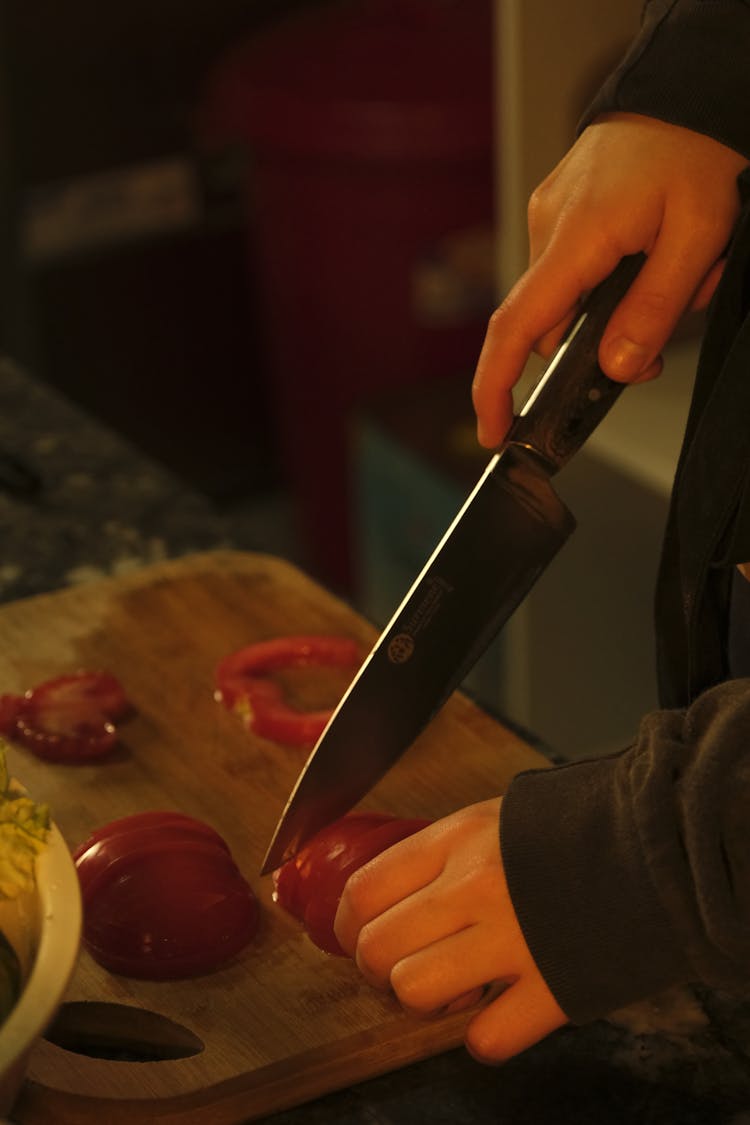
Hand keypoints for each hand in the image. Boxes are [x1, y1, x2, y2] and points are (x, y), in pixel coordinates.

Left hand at [334, 798, 567, 1062]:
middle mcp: (474, 887)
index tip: (354, 938)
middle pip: (376, 948)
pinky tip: (502, 1010)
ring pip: (414, 991)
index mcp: (457, 840)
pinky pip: (485, 1039)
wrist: (656, 844)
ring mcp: (511, 940)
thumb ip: (441, 852)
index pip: (364, 890)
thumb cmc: (572, 828)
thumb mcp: (492, 817)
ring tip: (454, 989)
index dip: (345, 926)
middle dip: (376, 970)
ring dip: (424, 1001)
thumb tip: (390, 892)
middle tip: (400, 969)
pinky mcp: (552, 989)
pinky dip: (486, 1035)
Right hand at [472, 113, 748, 446]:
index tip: (494, 430)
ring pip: (573, 296)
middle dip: (608, 338)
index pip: (515, 329)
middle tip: (667, 324)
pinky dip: (614, 273)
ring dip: (620, 301)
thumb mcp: (698, 236)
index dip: (496, 388)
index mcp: (575, 237)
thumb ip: (654, 310)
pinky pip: (577, 264)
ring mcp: (550, 214)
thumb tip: (615, 367)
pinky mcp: (561, 207)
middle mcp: (547, 226)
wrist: (688, 86)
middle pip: (556, 323)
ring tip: (676, 265)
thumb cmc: (696, 145)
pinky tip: (654, 246)